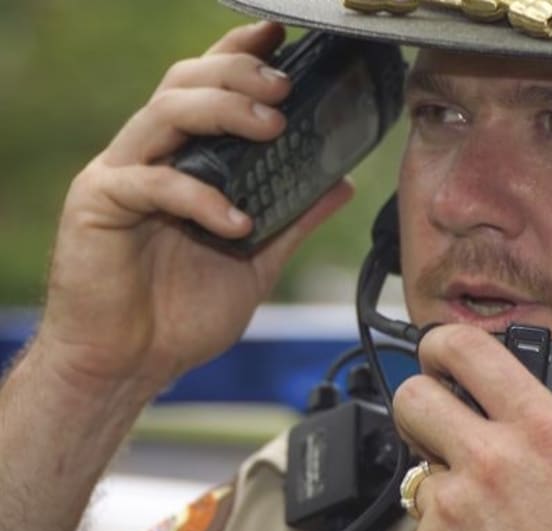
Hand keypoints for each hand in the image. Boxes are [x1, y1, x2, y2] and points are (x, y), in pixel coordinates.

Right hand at [35, 22, 352, 397]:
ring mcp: (121, 175)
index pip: (210, 87)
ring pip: (166, 112)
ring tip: (273, 127)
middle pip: (186, 82)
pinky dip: (201, 197)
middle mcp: (151, 155)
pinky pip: (152, 182)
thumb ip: (295, 218)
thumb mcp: (257, 260)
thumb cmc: (181, 312)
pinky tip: (238, 223)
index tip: (282, 37)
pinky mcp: (98, 204)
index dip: (241, 53)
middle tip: (285, 85)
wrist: (129, 364)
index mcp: (187, 160)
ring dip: (224, 111)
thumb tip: (343, 183)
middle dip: (239, 72)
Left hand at [393, 324, 551, 530]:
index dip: (442, 341)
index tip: (442, 353)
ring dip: (441, 480)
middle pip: (412, 398)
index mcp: (540, 430)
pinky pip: (419, 523)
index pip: (464, 350)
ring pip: (416, 467)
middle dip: (424, 406)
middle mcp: (490, 462)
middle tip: (447, 426)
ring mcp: (456, 510)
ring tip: (489, 508)